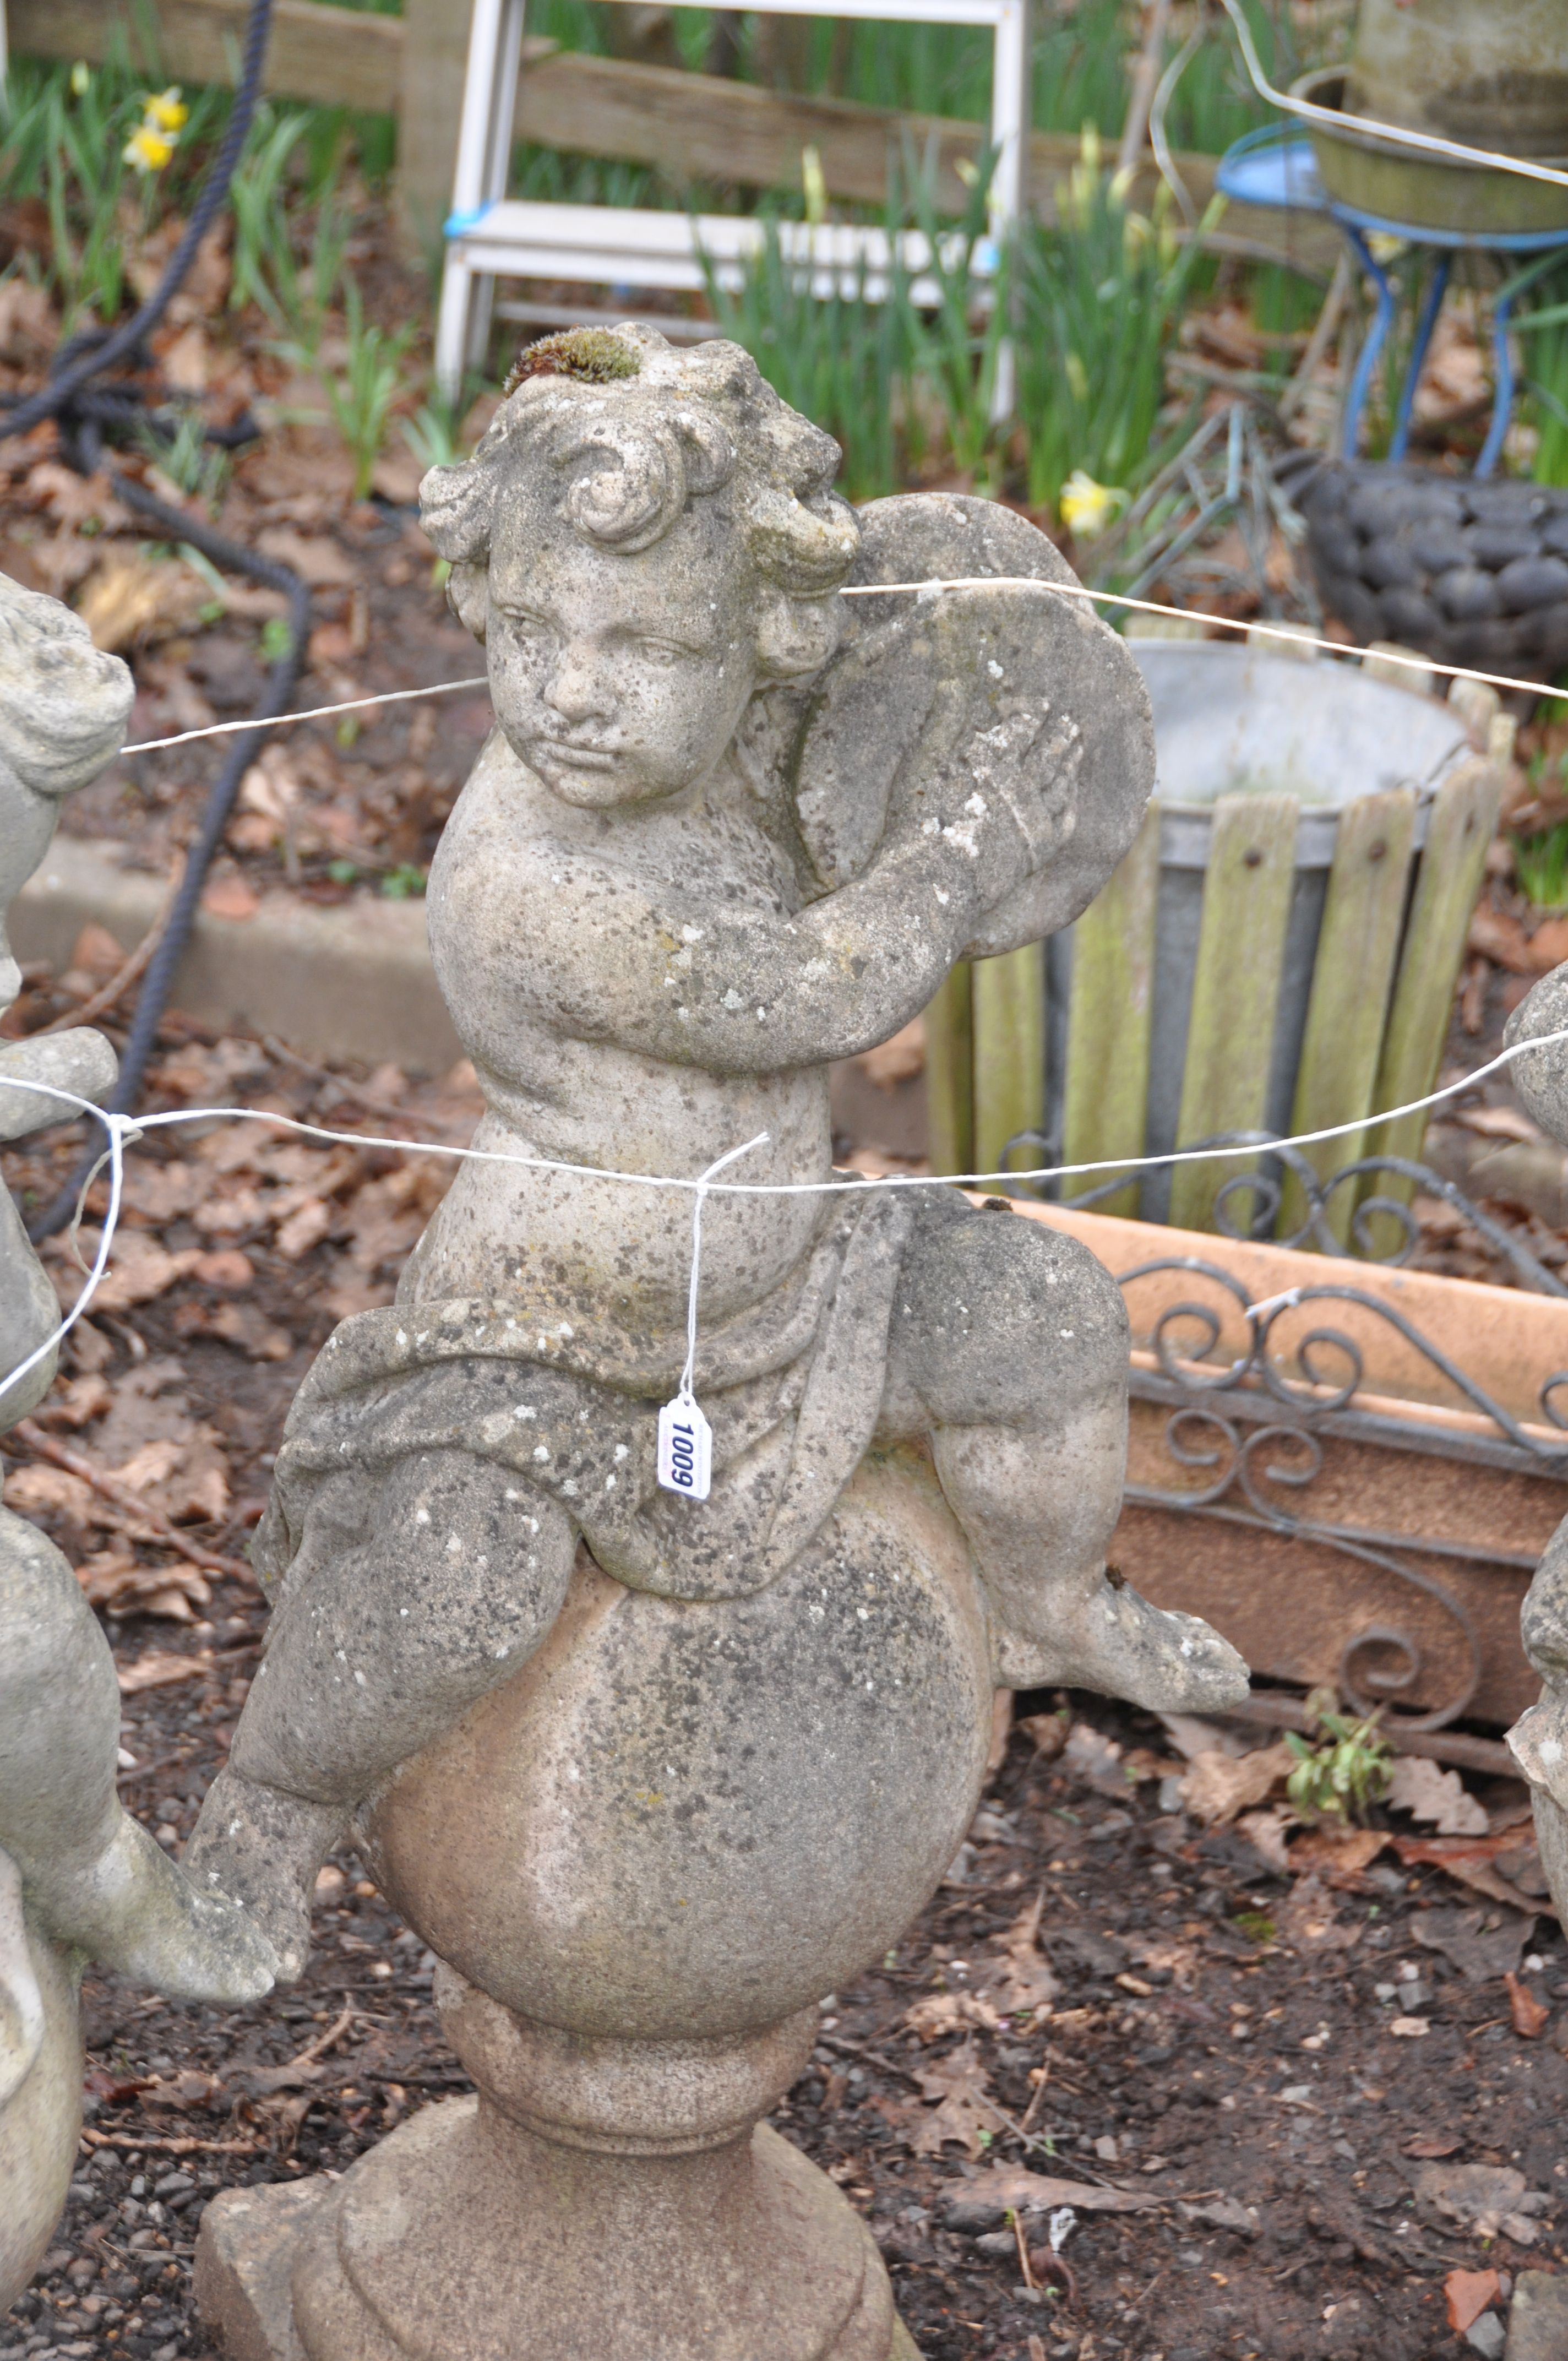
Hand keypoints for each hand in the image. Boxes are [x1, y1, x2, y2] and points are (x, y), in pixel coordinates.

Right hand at [885, 683, 1082, 918]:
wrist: (935, 884)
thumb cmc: (918, 828)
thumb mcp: (923, 769)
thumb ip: (940, 727)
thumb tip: (950, 687)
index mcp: (992, 764)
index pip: (1020, 730)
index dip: (1032, 716)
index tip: (1043, 705)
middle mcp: (1019, 786)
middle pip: (1047, 753)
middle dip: (1060, 734)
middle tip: (1071, 722)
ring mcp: (1034, 817)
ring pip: (1061, 783)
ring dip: (1070, 763)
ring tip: (1078, 748)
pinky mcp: (1039, 848)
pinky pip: (1066, 819)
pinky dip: (1072, 802)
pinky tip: (1073, 793)